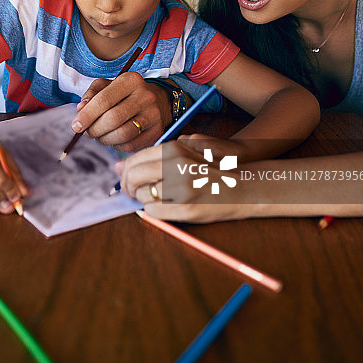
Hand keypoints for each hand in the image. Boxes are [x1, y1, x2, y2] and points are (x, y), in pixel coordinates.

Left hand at [72, 72, 172, 151]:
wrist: (156, 101)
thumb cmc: (124, 94)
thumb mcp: (107, 86)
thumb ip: (91, 95)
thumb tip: (80, 109)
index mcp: (131, 80)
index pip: (104, 100)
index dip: (87, 115)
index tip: (76, 126)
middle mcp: (145, 96)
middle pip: (113, 119)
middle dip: (94, 129)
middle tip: (88, 132)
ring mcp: (154, 115)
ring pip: (123, 134)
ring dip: (105, 139)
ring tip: (99, 136)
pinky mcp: (157, 132)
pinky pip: (131, 145)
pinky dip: (116, 145)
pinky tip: (113, 139)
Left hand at [118, 134, 253, 222]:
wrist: (244, 185)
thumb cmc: (212, 168)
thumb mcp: (187, 151)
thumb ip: (155, 156)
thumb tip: (118, 166)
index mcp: (175, 150)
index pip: (135, 160)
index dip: (126, 171)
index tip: (125, 177)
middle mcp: (177, 167)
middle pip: (134, 177)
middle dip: (127, 187)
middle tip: (131, 191)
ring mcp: (182, 189)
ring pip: (142, 196)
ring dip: (143, 199)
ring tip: (155, 196)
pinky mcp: (187, 210)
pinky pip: (153, 212)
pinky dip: (152, 210)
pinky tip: (164, 205)